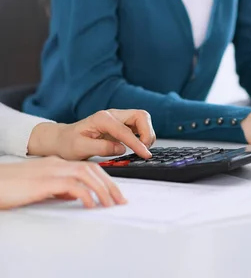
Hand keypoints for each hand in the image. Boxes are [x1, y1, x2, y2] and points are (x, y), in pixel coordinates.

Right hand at [0, 156, 126, 209]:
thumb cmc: (11, 186)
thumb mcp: (39, 187)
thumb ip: (57, 188)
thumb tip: (73, 196)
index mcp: (57, 164)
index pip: (88, 167)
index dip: (104, 179)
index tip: (115, 193)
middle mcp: (57, 163)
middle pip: (92, 169)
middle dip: (110, 184)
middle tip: (120, 200)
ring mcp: (51, 170)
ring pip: (87, 174)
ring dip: (102, 189)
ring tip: (111, 204)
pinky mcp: (44, 181)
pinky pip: (72, 185)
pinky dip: (85, 194)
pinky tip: (91, 205)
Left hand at [28, 109, 155, 159]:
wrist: (62, 139)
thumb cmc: (68, 143)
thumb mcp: (80, 148)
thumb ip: (101, 148)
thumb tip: (122, 148)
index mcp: (102, 119)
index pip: (126, 130)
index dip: (137, 143)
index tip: (145, 154)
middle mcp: (112, 115)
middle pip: (141, 116)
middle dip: (147, 132)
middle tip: (145, 150)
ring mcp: (117, 119)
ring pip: (142, 119)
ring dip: (147, 134)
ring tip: (142, 150)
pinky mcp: (120, 125)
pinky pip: (138, 126)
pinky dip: (143, 135)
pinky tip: (138, 147)